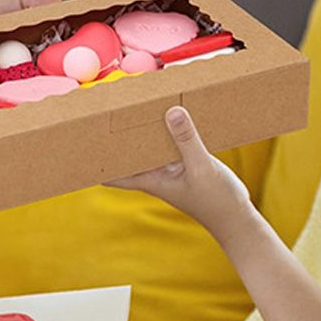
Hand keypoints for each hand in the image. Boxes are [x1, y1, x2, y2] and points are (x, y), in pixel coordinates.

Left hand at [108, 107, 250, 242]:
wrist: (236, 218)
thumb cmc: (216, 201)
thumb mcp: (201, 167)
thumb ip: (186, 140)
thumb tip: (170, 112)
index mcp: (150, 179)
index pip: (111, 174)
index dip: (96, 160)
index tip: (84, 143)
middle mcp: (155, 172)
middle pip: (129, 151)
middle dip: (119, 135)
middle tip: (107, 110)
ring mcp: (170, 166)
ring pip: (150, 143)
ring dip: (145, 128)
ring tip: (135, 102)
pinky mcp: (185, 161)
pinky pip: (171, 141)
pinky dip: (169, 129)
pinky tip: (172, 111)